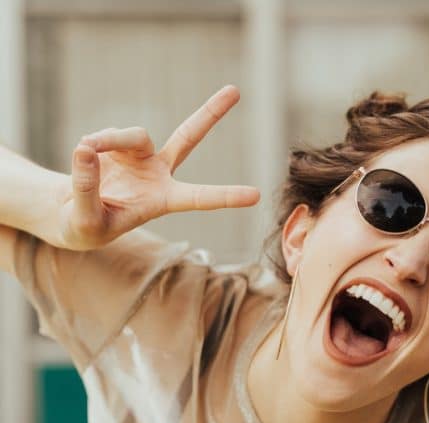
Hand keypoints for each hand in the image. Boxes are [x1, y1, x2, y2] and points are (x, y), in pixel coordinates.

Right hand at [58, 85, 258, 249]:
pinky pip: (107, 135)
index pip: (200, 198)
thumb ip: (87, 189)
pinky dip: (94, 143)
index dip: (226, 196)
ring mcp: (140, 155)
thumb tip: (86, 149)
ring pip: (133, 135)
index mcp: (164, 200)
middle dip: (210, 113)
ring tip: (87, 152)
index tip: (256, 196)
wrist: (73, 213)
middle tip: (235, 90)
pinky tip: (84, 156)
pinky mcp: (118, 144)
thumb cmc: (86, 227)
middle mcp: (159, 173)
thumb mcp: (85, 220)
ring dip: (109, 141)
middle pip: (188, 137)